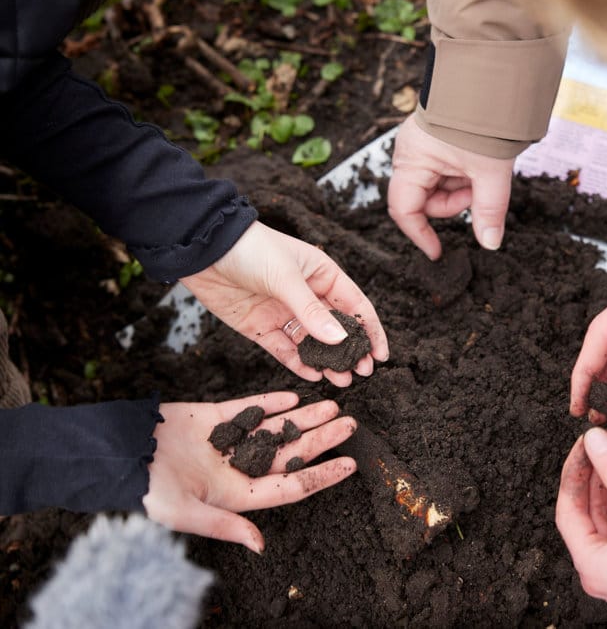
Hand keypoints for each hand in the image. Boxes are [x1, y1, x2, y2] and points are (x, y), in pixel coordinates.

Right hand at [144, 392, 357, 552]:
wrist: (112, 454)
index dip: (321, 475)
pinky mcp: (211, 417)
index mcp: (236, 494)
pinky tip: (294, 396)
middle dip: (320, 439)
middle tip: (351, 424)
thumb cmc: (146, 490)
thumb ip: (224, 526)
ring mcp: (226, 441)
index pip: (289, 484)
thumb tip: (260, 546)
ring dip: (302, 418)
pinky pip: (248, 408)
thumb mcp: (184, 514)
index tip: (350, 464)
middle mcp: (236, 467)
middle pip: (288, 452)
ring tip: (332, 406)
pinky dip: (270, 402)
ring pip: (274, 428)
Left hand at [181, 221, 388, 386]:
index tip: (381, 354)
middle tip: (362, 372)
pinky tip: (312, 375)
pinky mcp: (261, 327)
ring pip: (312, 343)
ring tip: (342, 380)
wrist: (203, 249)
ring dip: (327, 361)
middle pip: (335, 328)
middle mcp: (306, 295)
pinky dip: (298, 363)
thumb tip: (340, 340)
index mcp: (322, 274)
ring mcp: (284, 312)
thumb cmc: (251, 250)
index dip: (370, 329)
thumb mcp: (286, 278)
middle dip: (351, 351)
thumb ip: (312, 312)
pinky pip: (285, 349)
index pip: (355, 305)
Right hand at [388, 115, 514, 259]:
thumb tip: (490, 243)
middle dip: (453, 203)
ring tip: (483, 171)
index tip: (438, 251)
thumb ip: (489, 210)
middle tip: (479, 190)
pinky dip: (463, 174)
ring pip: (438, 185)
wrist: (492, 75)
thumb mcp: (490, 171)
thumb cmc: (483, 118)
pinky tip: (480, 164)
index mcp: (412, 159)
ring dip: (461, 188)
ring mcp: (422, 144)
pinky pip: (446, 169)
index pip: (405, 210)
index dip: (420, 234)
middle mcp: (410, 152)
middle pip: (424, 199)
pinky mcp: (436, 138)